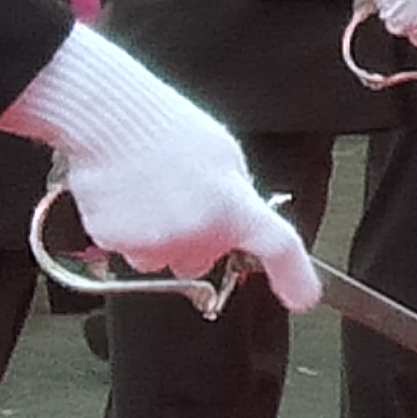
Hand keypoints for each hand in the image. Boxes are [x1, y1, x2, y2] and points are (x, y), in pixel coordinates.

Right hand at [0, 26, 324, 310]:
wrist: (113, 121)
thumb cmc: (167, 129)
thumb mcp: (224, 157)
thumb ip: (236, 198)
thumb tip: (238, 221)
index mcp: (234, 206)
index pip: (278, 248)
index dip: (295, 277)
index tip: (303, 297)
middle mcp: (199, 233)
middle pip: (203, 262)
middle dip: (197, 240)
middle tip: (183, 198)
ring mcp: (157, 244)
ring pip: (163, 259)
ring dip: (160, 237)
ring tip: (152, 191)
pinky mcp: (118, 245)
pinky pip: (128, 250)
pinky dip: (129, 230)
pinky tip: (129, 196)